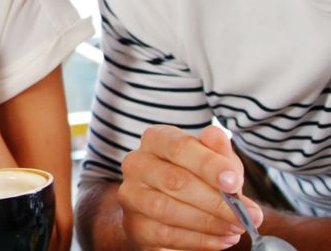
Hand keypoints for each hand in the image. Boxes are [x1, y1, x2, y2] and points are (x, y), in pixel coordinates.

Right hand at [118, 124, 261, 249]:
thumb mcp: (214, 161)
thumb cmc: (195, 177)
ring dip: (208, 223)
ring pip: (167, 210)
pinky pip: (165, 234)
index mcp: (156, 140)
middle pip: (173, 181)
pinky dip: (198, 240)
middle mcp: (137, 164)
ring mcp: (131, 195)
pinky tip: (220, 240)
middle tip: (244, 215)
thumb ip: (218, 151)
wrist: (173, 208)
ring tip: (235, 228)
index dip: (208, 165)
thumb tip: (217, 136)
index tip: (235, 182)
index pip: (178, 147)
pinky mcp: (134, 225)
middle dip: (214, 201)